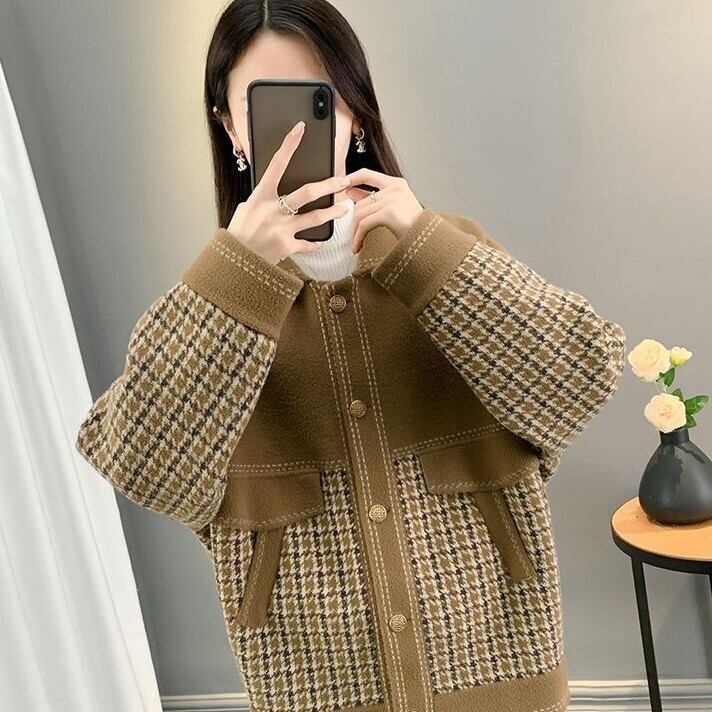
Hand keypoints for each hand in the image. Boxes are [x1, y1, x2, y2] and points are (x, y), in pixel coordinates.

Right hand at [226, 120, 351, 264]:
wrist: (236, 261)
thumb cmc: (239, 232)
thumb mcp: (246, 208)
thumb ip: (262, 198)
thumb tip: (273, 189)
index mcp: (261, 196)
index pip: (276, 164)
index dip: (288, 145)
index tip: (300, 129)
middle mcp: (273, 210)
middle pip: (307, 192)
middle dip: (329, 185)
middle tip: (343, 181)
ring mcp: (282, 228)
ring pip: (315, 217)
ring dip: (333, 212)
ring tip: (345, 209)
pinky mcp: (287, 246)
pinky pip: (308, 243)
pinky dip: (316, 243)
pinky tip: (322, 241)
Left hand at [343, 169, 423, 252]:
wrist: (427, 241)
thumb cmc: (412, 228)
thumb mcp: (392, 208)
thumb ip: (373, 198)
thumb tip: (350, 192)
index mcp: (396, 184)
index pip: (367, 174)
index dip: (350, 179)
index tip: (340, 186)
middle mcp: (395, 188)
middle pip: (360, 202)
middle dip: (354, 222)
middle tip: (353, 235)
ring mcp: (393, 199)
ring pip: (360, 214)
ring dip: (355, 232)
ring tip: (356, 243)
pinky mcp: (389, 212)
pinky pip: (364, 224)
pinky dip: (358, 237)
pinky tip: (358, 246)